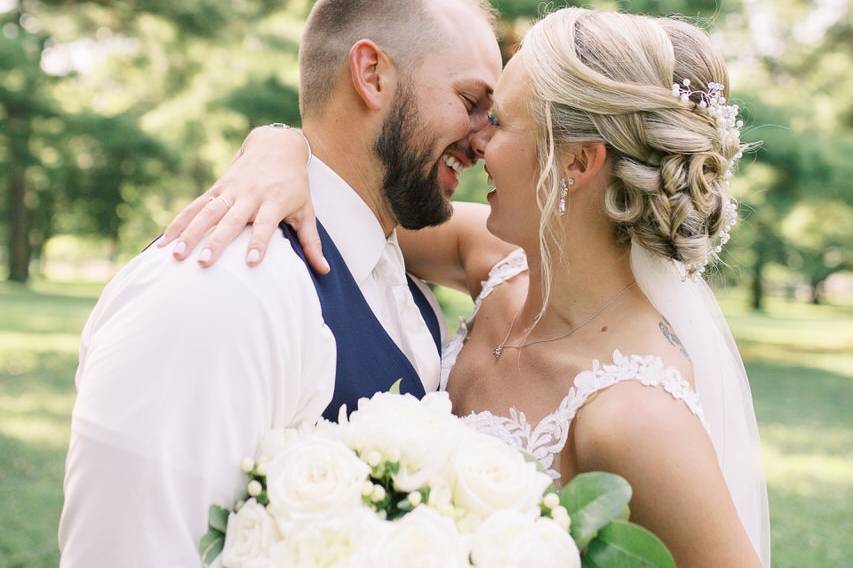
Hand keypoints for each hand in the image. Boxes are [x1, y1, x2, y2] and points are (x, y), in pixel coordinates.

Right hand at [156, 126, 329, 273]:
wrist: (276, 147)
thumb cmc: (295, 185)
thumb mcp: (307, 210)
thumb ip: (312, 242)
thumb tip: (325, 271)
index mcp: (274, 201)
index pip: (266, 224)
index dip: (259, 242)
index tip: (253, 263)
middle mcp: (250, 195)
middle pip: (231, 220)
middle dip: (217, 241)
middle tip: (203, 262)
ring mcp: (230, 190)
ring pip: (207, 213)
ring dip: (190, 233)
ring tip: (176, 255)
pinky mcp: (217, 188)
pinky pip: (194, 206)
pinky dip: (179, 222)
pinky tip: (164, 242)